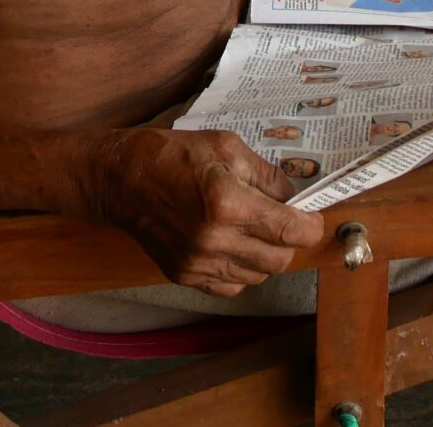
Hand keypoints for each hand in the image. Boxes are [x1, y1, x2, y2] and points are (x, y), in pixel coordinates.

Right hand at [84, 129, 325, 295]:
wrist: (120, 180)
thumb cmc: (173, 155)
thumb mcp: (226, 147)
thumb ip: (266, 176)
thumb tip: (295, 198)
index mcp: (227, 203)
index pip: (290, 232)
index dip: (311, 226)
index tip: (311, 218)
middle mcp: (214, 240)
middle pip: (279, 260)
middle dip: (289, 241)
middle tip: (281, 221)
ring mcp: (198, 263)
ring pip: (258, 276)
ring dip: (265, 256)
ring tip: (252, 231)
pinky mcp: (185, 276)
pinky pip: (231, 285)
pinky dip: (241, 270)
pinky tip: (231, 246)